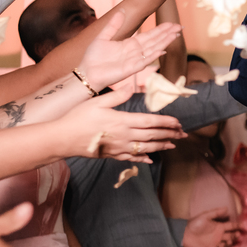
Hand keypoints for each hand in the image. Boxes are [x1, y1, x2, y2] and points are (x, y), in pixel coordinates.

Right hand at [65, 89, 185, 161]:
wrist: (63, 138)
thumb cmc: (78, 118)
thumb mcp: (97, 102)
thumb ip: (117, 96)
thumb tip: (132, 87)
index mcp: (123, 121)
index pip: (151, 122)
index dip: (167, 123)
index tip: (178, 122)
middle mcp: (125, 136)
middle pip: (153, 135)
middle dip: (170, 134)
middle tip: (183, 134)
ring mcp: (119, 148)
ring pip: (146, 148)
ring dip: (162, 146)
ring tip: (173, 145)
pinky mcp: (112, 155)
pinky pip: (131, 158)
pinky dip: (143, 159)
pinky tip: (151, 159)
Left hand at [77, 11, 181, 89]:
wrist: (86, 72)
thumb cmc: (94, 58)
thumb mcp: (103, 37)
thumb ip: (113, 25)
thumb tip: (121, 11)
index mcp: (130, 44)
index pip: (150, 35)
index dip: (161, 29)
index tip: (172, 23)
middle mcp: (135, 52)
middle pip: (155, 41)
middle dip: (167, 34)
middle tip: (180, 27)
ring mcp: (134, 60)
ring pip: (153, 49)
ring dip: (164, 42)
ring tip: (176, 35)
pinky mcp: (130, 69)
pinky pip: (144, 61)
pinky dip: (153, 56)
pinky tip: (162, 50)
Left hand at [183, 206, 239, 246]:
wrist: (184, 234)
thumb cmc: (194, 224)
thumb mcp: (205, 216)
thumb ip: (216, 213)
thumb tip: (227, 208)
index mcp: (219, 227)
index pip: (231, 226)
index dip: (237, 226)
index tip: (244, 226)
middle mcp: (219, 236)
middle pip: (230, 237)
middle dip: (234, 236)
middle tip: (236, 235)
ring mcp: (215, 244)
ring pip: (226, 246)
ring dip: (229, 246)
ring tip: (228, 243)